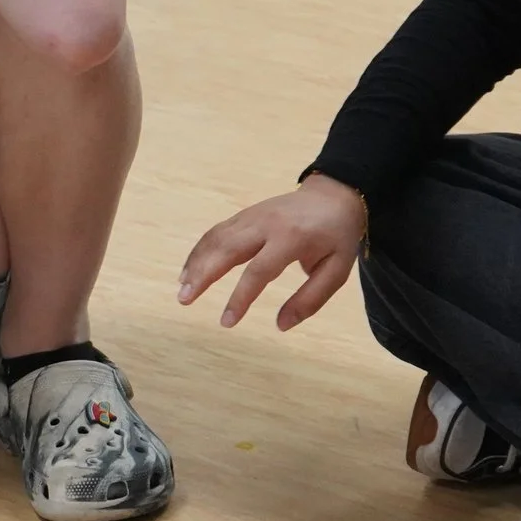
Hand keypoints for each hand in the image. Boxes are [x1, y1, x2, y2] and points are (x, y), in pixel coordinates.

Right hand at [178, 175, 368, 330]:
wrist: (334, 194)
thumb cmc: (337, 236)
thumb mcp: (337, 271)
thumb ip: (311, 299)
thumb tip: (281, 325)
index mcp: (292, 238)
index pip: (259, 271)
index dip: (240, 298)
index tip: (227, 322)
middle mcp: (266, 224)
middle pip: (226, 248)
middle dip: (203, 274)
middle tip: (184, 300)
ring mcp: (253, 216)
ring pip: (216, 237)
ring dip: (196, 262)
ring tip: (182, 289)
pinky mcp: (245, 214)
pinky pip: (217, 231)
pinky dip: (200, 250)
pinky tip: (190, 269)